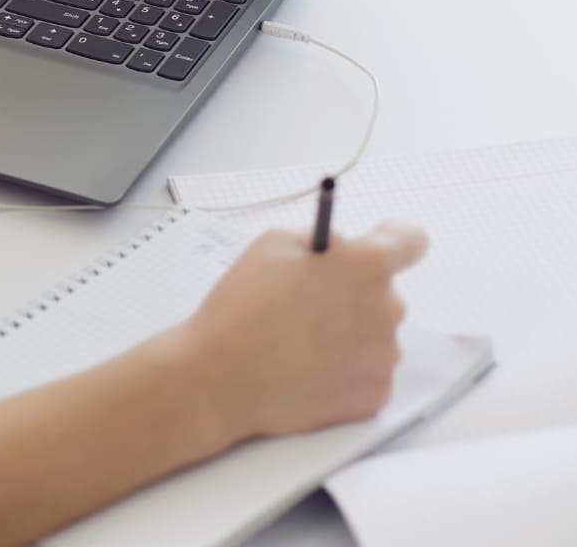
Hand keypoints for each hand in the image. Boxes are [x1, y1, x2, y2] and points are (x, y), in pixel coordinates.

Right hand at [179, 220, 425, 442]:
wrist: (222, 378)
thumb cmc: (242, 307)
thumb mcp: (271, 244)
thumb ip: (320, 238)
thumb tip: (341, 249)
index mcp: (365, 264)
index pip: (410, 240)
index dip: (393, 240)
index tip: (375, 248)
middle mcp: (388, 308)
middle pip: (383, 293)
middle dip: (352, 294)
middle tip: (306, 306)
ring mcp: (385, 356)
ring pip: (375, 335)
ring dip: (349, 334)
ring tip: (299, 343)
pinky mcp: (376, 394)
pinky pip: (368, 372)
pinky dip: (344, 370)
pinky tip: (307, 369)